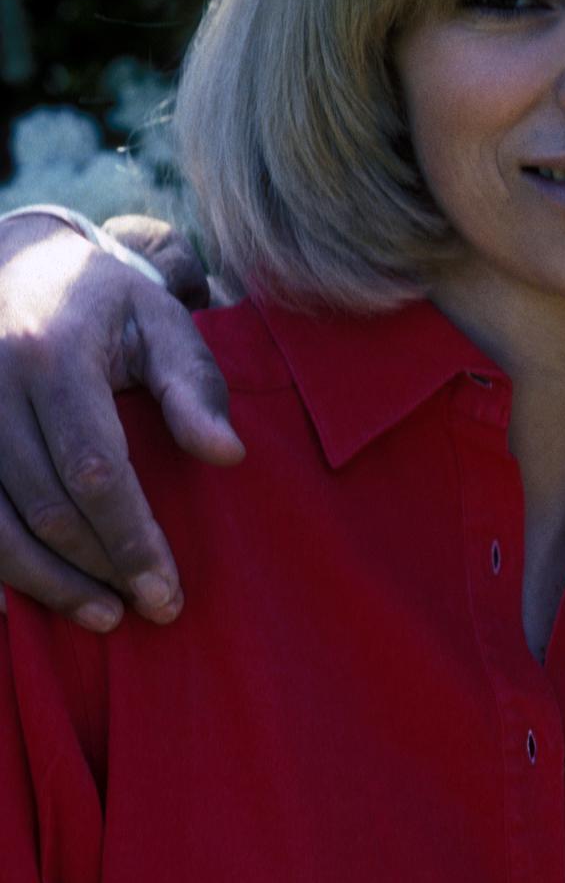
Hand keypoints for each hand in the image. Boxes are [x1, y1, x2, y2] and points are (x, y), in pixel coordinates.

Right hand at [0, 216, 243, 628]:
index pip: (95, 467)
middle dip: (100, 568)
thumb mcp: (161, 323)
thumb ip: (194, 386)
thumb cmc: (106, 303)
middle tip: (150, 609)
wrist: (18, 265)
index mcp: (56, 355)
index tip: (167, 590)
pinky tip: (19, 609)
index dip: (131, 536)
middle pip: (47, 504)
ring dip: (48, 582)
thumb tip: (226, 455)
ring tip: (104, 616)